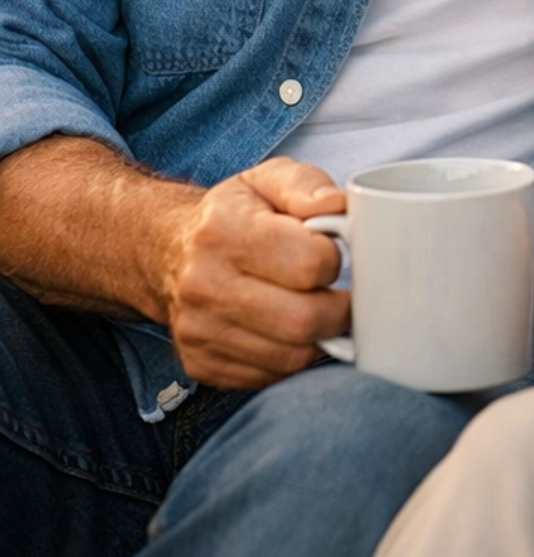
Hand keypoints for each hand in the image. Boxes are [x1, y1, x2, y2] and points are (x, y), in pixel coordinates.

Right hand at [154, 158, 349, 392]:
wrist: (168, 252)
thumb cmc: (230, 215)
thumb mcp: (267, 179)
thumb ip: (307, 185)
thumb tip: (339, 207)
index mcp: (223, 230)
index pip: (308, 263)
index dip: (333, 260)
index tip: (331, 254)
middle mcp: (203, 284)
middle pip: (302, 321)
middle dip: (339, 311)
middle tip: (344, 296)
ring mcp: (199, 331)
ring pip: (290, 357)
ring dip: (320, 339)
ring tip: (320, 311)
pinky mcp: (201, 364)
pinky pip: (270, 377)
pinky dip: (293, 359)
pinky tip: (291, 333)